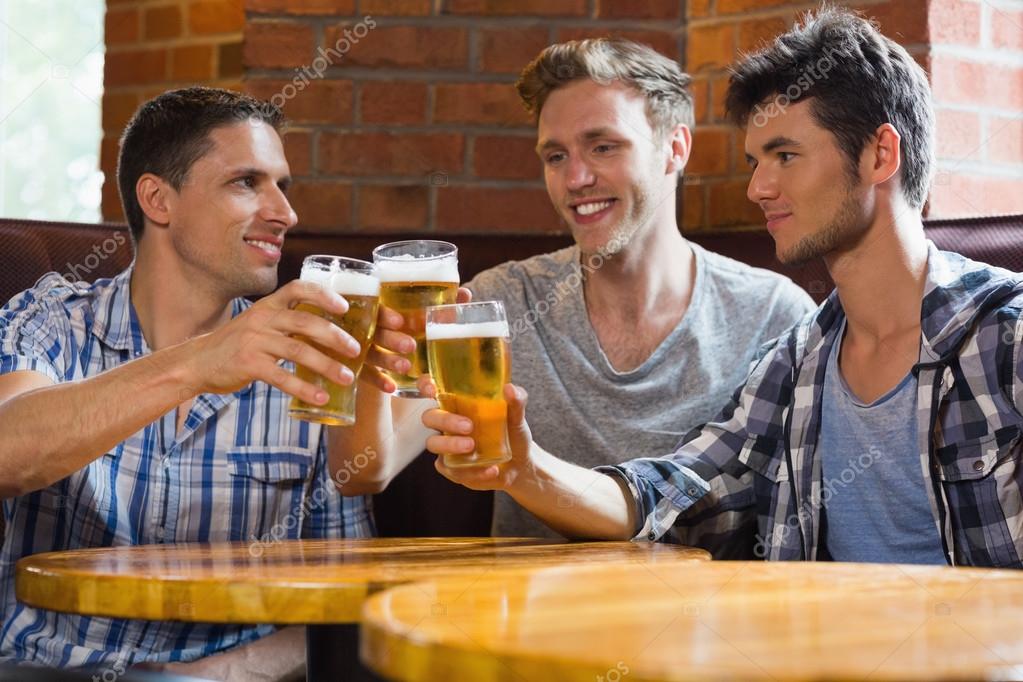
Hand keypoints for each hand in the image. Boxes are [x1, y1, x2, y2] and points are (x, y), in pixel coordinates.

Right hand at [185, 279, 361, 405]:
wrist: (197, 362)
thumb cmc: (238, 343)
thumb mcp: (260, 323)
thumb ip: (288, 322)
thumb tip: (331, 330)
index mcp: (269, 306)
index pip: (298, 288)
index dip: (324, 295)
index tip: (345, 307)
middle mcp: (263, 319)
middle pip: (306, 321)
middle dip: (335, 336)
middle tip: (357, 350)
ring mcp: (254, 341)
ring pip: (298, 350)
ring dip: (327, 365)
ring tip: (347, 378)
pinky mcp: (248, 364)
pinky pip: (281, 376)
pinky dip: (304, 388)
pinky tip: (321, 398)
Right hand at [359, 286, 471, 392]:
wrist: (382, 340)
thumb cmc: (405, 320)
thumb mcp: (419, 310)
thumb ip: (440, 301)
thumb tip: (466, 294)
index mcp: (377, 305)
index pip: (377, 306)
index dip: (386, 314)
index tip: (400, 322)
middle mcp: (363, 324)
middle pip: (373, 330)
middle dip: (391, 338)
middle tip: (410, 346)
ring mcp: (357, 345)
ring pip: (370, 353)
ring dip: (388, 360)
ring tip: (406, 367)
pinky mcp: (357, 364)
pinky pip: (365, 374)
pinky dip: (378, 380)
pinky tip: (392, 388)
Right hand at [419, 380, 534, 490]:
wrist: (519, 464)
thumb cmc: (512, 433)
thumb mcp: (517, 416)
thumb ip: (515, 401)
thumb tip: (510, 389)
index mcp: (459, 404)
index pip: (433, 390)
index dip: (425, 386)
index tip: (432, 389)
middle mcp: (448, 423)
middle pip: (430, 417)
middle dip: (445, 421)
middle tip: (468, 426)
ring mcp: (447, 446)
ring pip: (433, 444)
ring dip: (451, 445)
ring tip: (473, 447)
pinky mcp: (452, 468)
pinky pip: (451, 470)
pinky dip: (472, 471)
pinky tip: (491, 469)